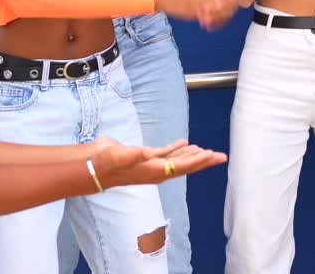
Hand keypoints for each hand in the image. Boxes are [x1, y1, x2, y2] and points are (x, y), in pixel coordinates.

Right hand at [91, 137, 226, 188]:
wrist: (92, 165)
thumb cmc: (106, 163)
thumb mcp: (119, 157)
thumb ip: (134, 154)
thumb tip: (149, 152)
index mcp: (153, 171)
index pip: (181, 166)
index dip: (197, 161)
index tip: (212, 155)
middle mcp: (155, 170)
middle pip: (185, 166)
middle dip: (204, 161)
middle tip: (221, 156)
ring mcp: (151, 164)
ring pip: (178, 160)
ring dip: (193, 155)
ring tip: (208, 151)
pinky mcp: (144, 156)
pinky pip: (166, 153)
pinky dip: (177, 148)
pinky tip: (185, 143)